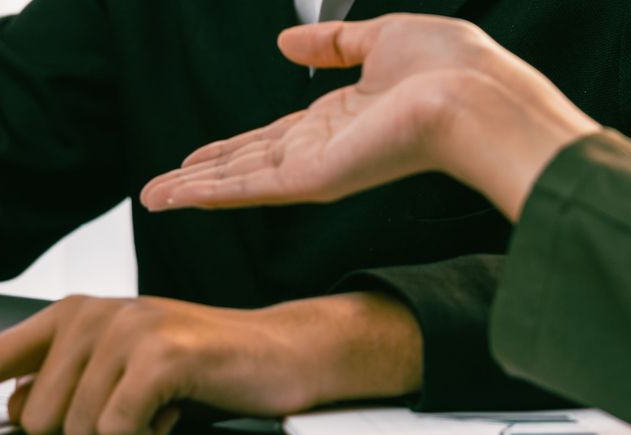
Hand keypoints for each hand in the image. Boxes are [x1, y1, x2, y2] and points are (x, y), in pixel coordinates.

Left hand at [0, 293, 420, 434]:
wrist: (281, 352)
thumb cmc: (195, 370)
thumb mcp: (116, 370)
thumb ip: (60, 383)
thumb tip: (16, 410)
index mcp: (67, 315)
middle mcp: (87, 313)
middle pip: (34, 418)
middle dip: (81, 432)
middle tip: (132, 407)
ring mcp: (123, 328)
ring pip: (75, 429)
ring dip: (121, 434)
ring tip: (159, 404)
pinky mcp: (160, 354)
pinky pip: (117, 429)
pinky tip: (175, 410)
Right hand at [140, 15, 598, 216]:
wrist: (480, 96)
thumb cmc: (455, 67)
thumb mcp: (386, 38)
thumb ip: (335, 44)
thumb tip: (288, 41)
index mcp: (341, 119)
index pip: (271, 138)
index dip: (230, 147)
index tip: (197, 154)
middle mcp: (323, 149)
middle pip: (245, 165)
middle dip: (199, 176)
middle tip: (158, 189)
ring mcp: (315, 168)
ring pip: (238, 181)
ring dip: (190, 188)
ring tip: (150, 198)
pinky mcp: (312, 179)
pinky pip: (248, 187)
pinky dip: (205, 192)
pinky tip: (175, 197)